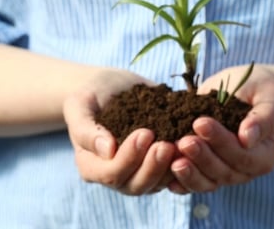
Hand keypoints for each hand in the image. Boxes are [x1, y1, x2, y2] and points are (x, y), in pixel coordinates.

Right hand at [63, 68, 175, 194]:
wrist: (112, 88)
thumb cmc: (91, 95)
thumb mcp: (80, 104)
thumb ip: (86, 129)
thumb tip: (107, 150)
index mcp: (91, 166)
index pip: (111, 173)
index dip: (129, 157)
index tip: (145, 133)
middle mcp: (115, 176)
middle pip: (136, 185)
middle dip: (153, 166)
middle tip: (167, 144)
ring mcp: (137, 174)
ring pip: (157, 184)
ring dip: (171, 168)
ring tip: (183, 145)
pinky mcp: (157, 166)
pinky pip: (172, 174)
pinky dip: (183, 163)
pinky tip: (193, 145)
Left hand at [168, 64, 273, 193]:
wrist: (249, 90)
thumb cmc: (262, 91)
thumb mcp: (269, 97)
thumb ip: (263, 118)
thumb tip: (248, 138)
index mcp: (264, 155)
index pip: (243, 155)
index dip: (221, 142)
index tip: (200, 122)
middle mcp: (246, 170)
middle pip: (223, 172)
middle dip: (202, 157)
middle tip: (184, 141)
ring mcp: (225, 173)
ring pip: (207, 182)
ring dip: (189, 173)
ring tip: (173, 158)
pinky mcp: (207, 170)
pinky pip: (194, 182)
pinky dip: (180, 182)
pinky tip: (166, 177)